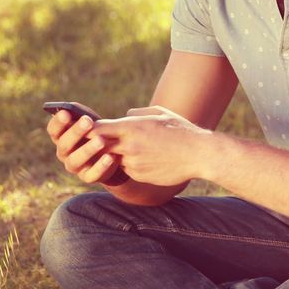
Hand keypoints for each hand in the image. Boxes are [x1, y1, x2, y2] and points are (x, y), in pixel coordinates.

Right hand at [45, 109, 121, 184]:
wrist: (112, 154)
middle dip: (75, 132)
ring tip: (101, 140)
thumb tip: (80, 112)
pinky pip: (92, 174)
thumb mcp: (92, 123)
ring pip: (75, 160)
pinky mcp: (87, 177)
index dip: (58, 122)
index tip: (66, 112)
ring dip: (87, 150)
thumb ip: (84, 116)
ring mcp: (74, 166)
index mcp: (61, 137)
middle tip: (87, 121)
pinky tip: (110, 157)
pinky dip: (101, 166)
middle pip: (64, 144)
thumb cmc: (97, 133)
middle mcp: (63, 153)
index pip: (53, 130)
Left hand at [89, 105, 211, 185]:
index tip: (90, 129)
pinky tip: (148, 159)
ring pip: (113, 159)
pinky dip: (131, 165)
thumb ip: (138, 113)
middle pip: (98, 146)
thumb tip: (126, 114)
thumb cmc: (181, 130)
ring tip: (132, 149)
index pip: (96, 129)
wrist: (198, 154)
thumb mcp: (160, 113)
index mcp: (131, 127)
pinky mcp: (139, 175)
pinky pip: (127, 169)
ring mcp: (133, 163)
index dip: (90, 130)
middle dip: (96, 145)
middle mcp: (128, 146)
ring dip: (116, 155)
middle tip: (97, 143)